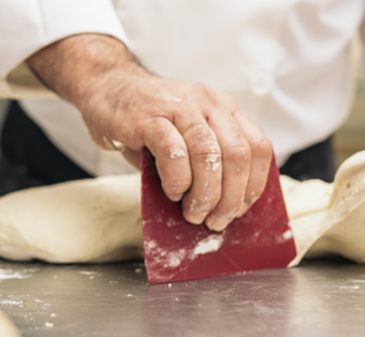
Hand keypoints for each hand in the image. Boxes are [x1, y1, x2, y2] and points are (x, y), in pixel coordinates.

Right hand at [26, 34, 272, 230]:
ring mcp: (179, 108)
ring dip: (205, 193)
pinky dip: (176, 180)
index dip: (253, 185)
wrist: (105, 87)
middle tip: (215, 220)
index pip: (258, 148)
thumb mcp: (185, 136)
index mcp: (223, 110)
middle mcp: (207, 104)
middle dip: (230, 197)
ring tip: (192, 211)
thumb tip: (218, 207)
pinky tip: (170, 191)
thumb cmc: (145, 121)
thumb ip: (204, 163)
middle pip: (238, 155)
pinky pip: (174, 152)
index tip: (239, 209)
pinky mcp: (149, 117)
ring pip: (209, 155)